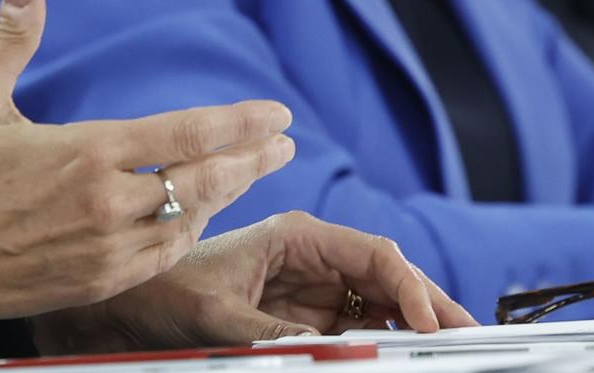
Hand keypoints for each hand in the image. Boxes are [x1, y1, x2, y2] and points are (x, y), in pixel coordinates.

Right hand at [0, 0, 298, 331]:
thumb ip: (14, 35)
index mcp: (87, 152)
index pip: (187, 134)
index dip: (240, 123)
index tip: (278, 114)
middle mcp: (106, 204)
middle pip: (204, 181)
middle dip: (252, 160)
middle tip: (285, 145)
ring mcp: (105, 251)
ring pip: (189, 222)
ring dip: (227, 197)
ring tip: (253, 175)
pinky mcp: (97, 284)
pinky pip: (162, 259)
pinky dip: (188, 235)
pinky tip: (199, 220)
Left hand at [40, 212, 473, 352]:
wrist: (124, 311)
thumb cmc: (164, 295)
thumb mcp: (216, 319)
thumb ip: (271, 337)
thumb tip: (325, 354)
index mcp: (295, 237)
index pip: (372, 255)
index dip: (409, 287)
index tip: (427, 321)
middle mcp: (312, 259)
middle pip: (389, 280)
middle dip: (429, 307)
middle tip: (468, 337)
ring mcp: (313, 291)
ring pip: (382, 307)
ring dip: (415, 326)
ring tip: (452, 348)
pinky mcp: (307, 321)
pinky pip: (359, 330)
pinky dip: (386, 343)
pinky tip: (406, 357)